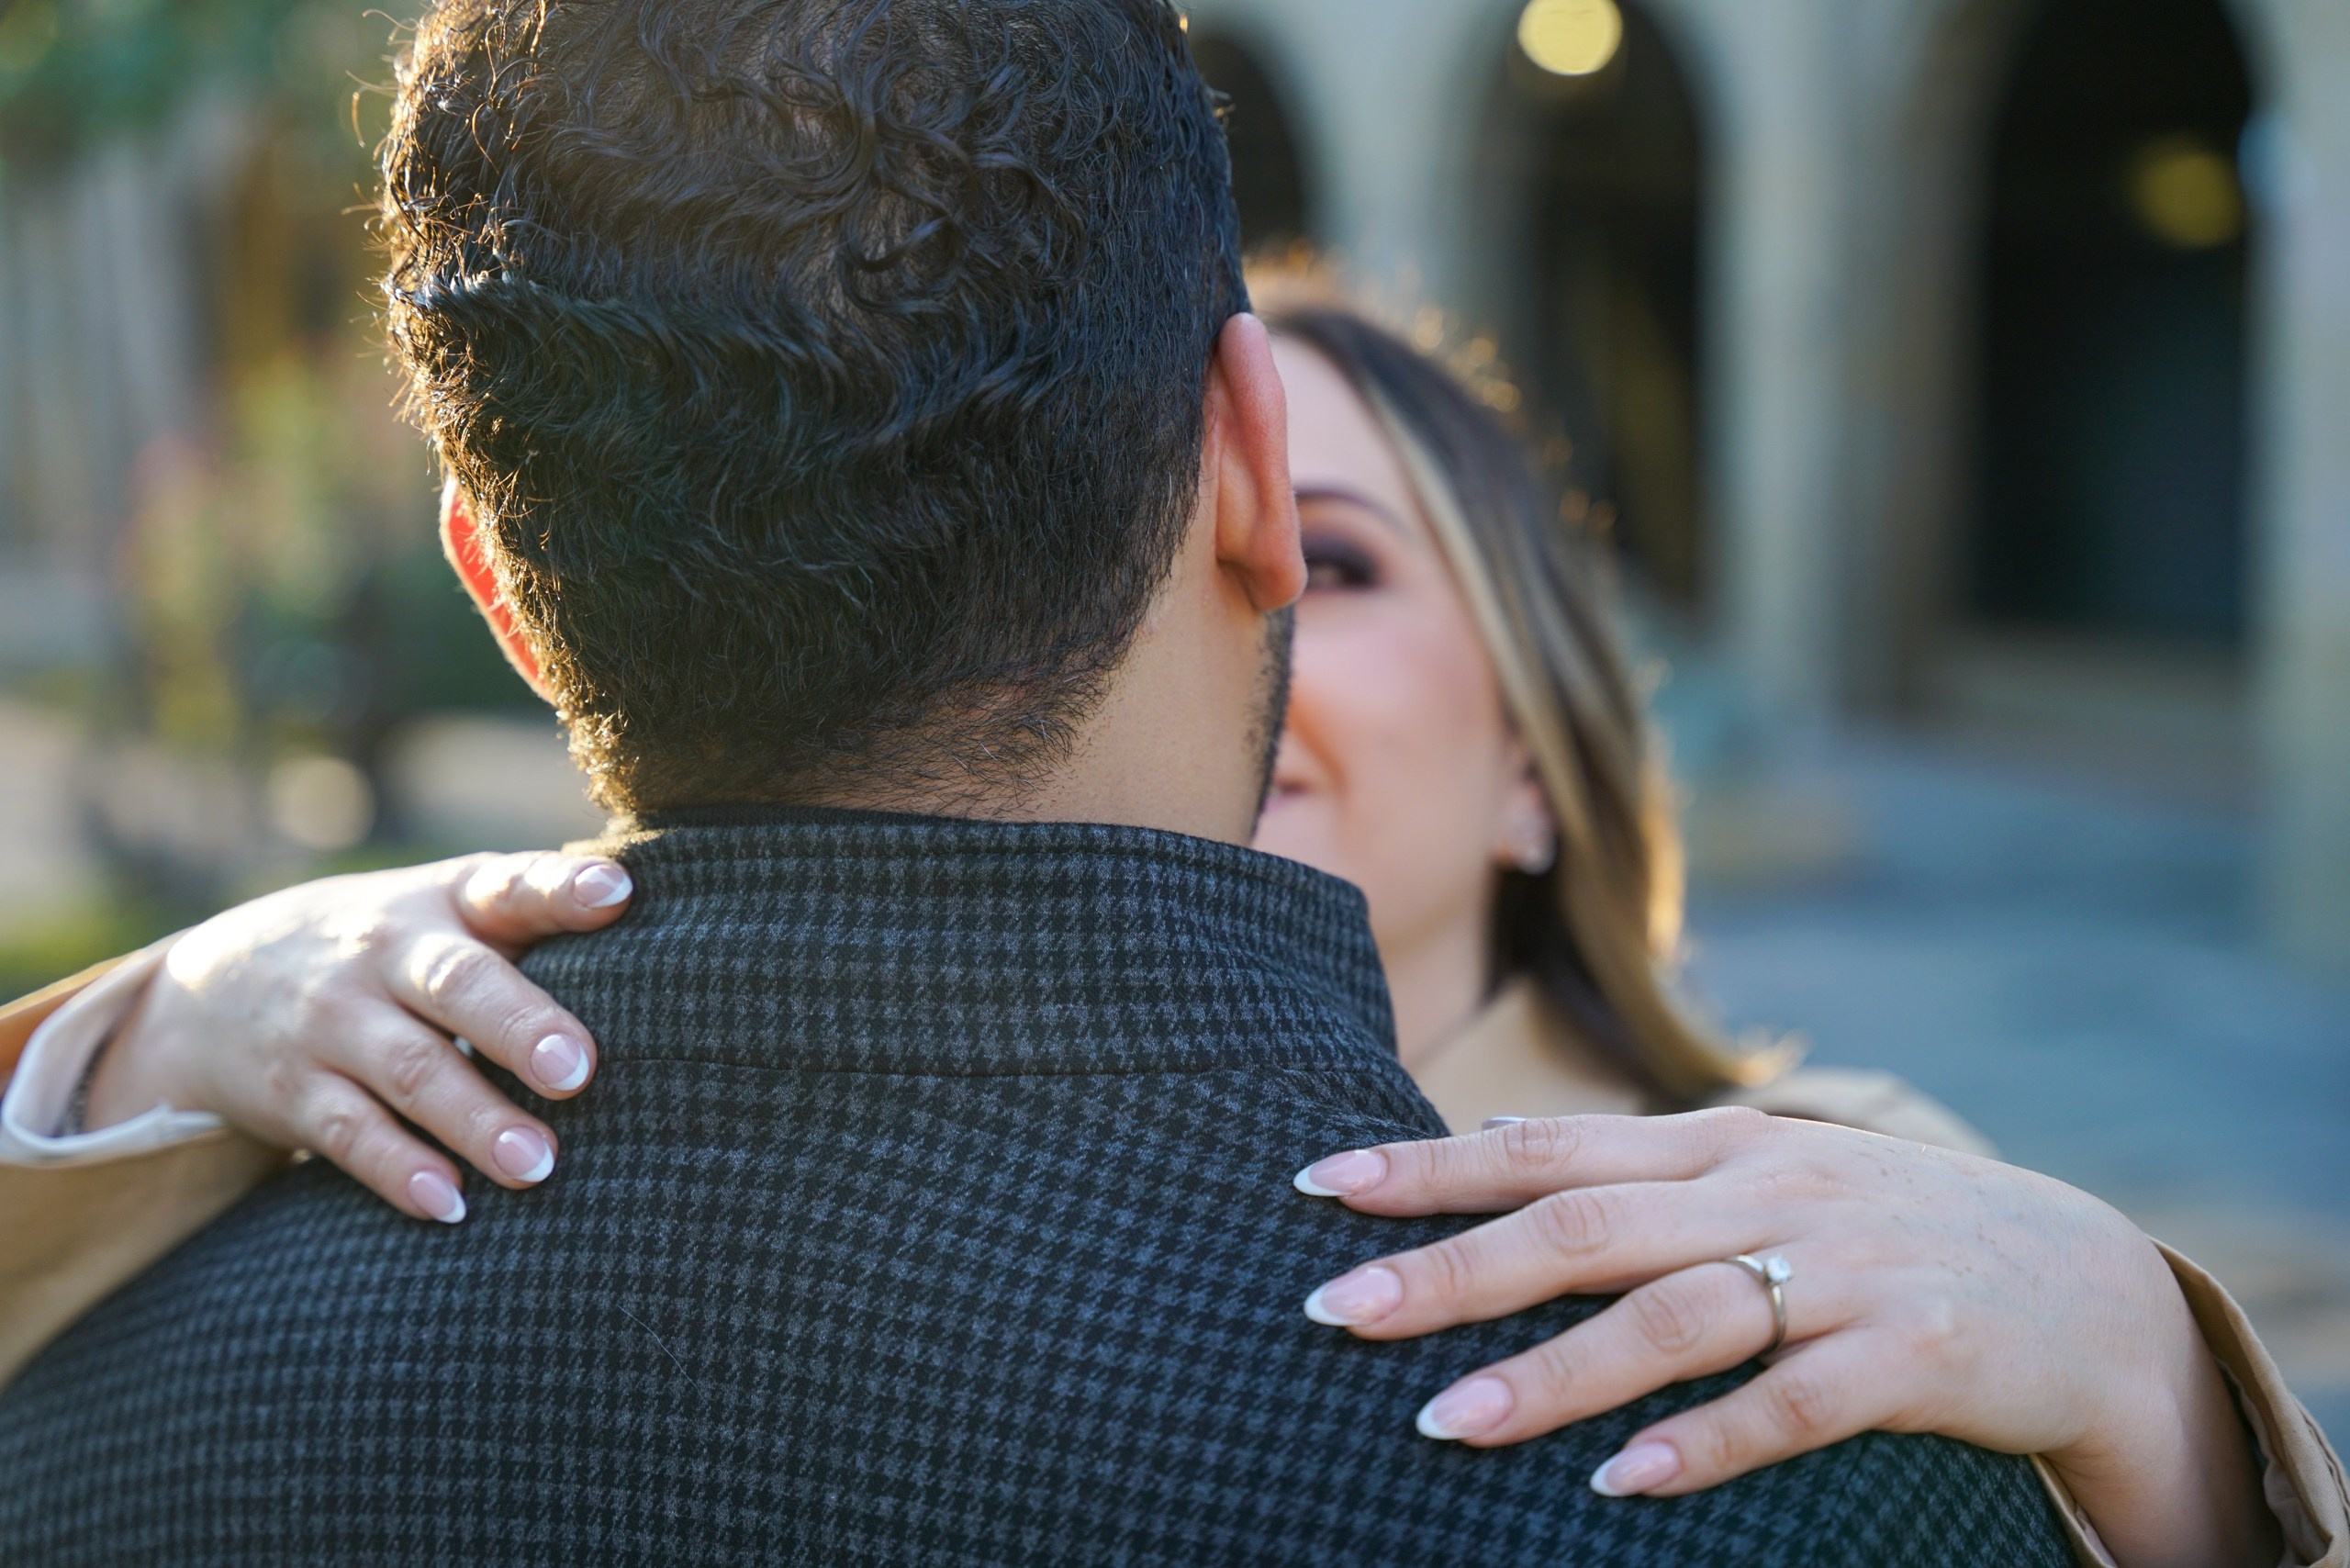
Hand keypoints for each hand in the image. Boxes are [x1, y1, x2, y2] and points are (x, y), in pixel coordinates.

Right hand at [84, 852, 632, 1224]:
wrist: (207, 986)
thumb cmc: (387, 950)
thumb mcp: (443, 911)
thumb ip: (534, 917)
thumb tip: (659, 932)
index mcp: (446, 901)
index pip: (508, 885)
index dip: (562, 889)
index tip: (617, 894)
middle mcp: (388, 952)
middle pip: (458, 983)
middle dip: (519, 1026)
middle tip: (577, 1071)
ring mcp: (335, 1021)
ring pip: (412, 1069)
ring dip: (475, 1121)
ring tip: (538, 1165)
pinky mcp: (294, 1089)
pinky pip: (350, 1132)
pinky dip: (399, 1170)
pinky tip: (450, 1203)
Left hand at [1294, 1110, 2279, 1567]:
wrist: (2080, 1281)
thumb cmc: (1878, 1223)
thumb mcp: (1757, 1166)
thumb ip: (1630, 1159)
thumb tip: (1493, 1134)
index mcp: (1717, 1143)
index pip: (1546, 1146)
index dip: (1428, 1165)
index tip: (1317, 1185)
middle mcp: (1765, 1192)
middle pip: (1584, 1224)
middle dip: (1450, 1268)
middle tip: (1332, 1310)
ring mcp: (1839, 1271)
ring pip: (1674, 1316)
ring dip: (1553, 1372)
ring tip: (1443, 1421)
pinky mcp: (1908, 1356)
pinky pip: (1792, 1405)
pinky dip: (1702, 1443)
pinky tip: (1617, 1483)